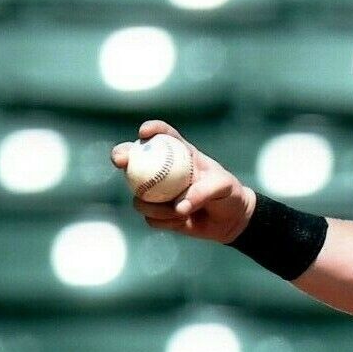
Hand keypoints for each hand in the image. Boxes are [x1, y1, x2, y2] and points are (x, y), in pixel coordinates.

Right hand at [111, 119, 256, 243]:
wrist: (231, 220)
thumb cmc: (230, 194)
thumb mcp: (223, 186)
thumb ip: (203, 191)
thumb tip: (178, 207)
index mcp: (181, 154)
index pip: (163, 135)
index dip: (151, 129)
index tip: (144, 132)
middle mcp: (164, 170)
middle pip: (134, 158)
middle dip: (122, 155)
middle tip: (121, 161)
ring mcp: (158, 192)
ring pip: (139, 197)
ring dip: (155, 207)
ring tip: (181, 212)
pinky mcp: (158, 213)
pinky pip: (150, 218)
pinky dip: (165, 222)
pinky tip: (183, 222)